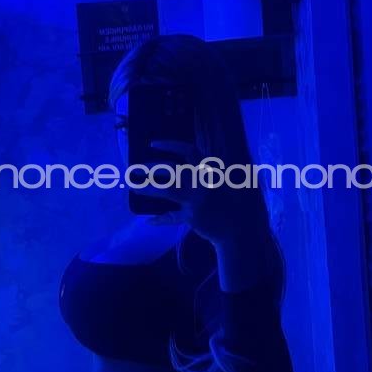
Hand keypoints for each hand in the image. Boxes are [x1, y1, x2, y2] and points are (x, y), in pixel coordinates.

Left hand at [142, 139, 269, 289]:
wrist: (238, 227)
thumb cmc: (228, 202)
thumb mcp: (220, 181)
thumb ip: (203, 172)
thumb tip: (180, 166)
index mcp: (209, 169)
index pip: (188, 151)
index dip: (169, 145)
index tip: (153, 144)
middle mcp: (202, 181)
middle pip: (171, 170)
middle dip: (150, 167)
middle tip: (136, 167)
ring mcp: (196, 199)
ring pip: (166, 190)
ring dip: (147, 188)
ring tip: (133, 187)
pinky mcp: (192, 216)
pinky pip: (172, 217)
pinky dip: (160, 220)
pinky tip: (149, 222)